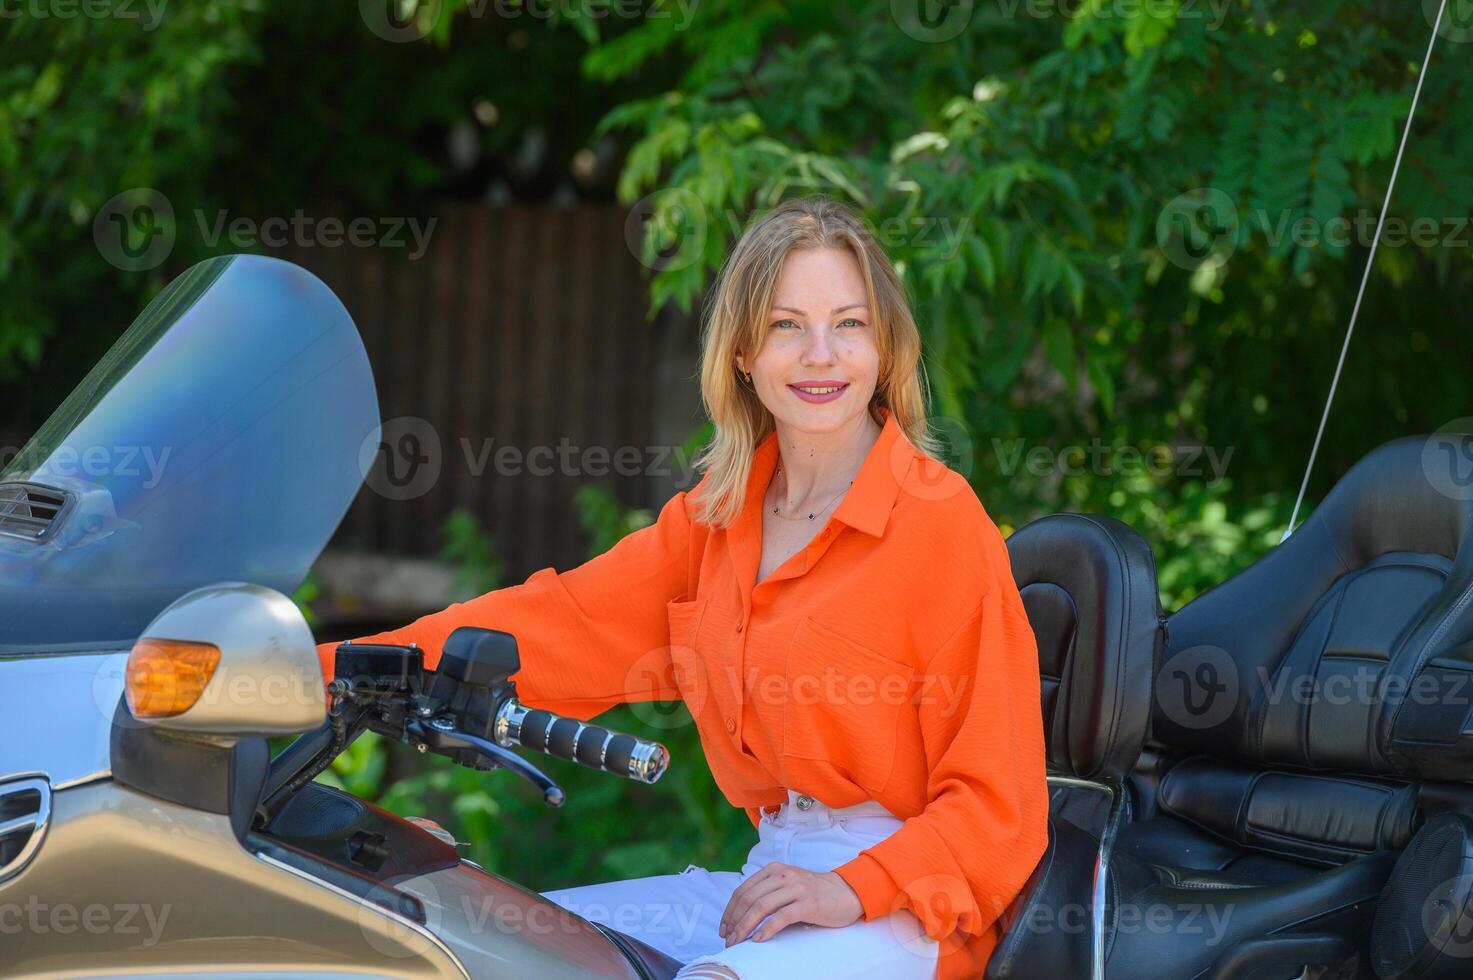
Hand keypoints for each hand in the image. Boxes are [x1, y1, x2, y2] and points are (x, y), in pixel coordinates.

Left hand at [717, 861, 863, 945]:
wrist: (846, 892)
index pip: (743, 890)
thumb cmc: (813, 892)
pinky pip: (782, 916)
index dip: (729, 911)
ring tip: (737, 941)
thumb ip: (767, 891)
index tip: (724, 928)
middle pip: (749, 899)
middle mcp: (783, 875)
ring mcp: (796, 888)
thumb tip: (740, 915)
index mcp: (774, 870)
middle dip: (734, 921)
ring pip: (762, 907)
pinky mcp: (808, 903)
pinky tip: (758, 939)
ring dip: (745, 926)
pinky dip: (767, 929)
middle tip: (728, 939)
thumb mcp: (787, 884)